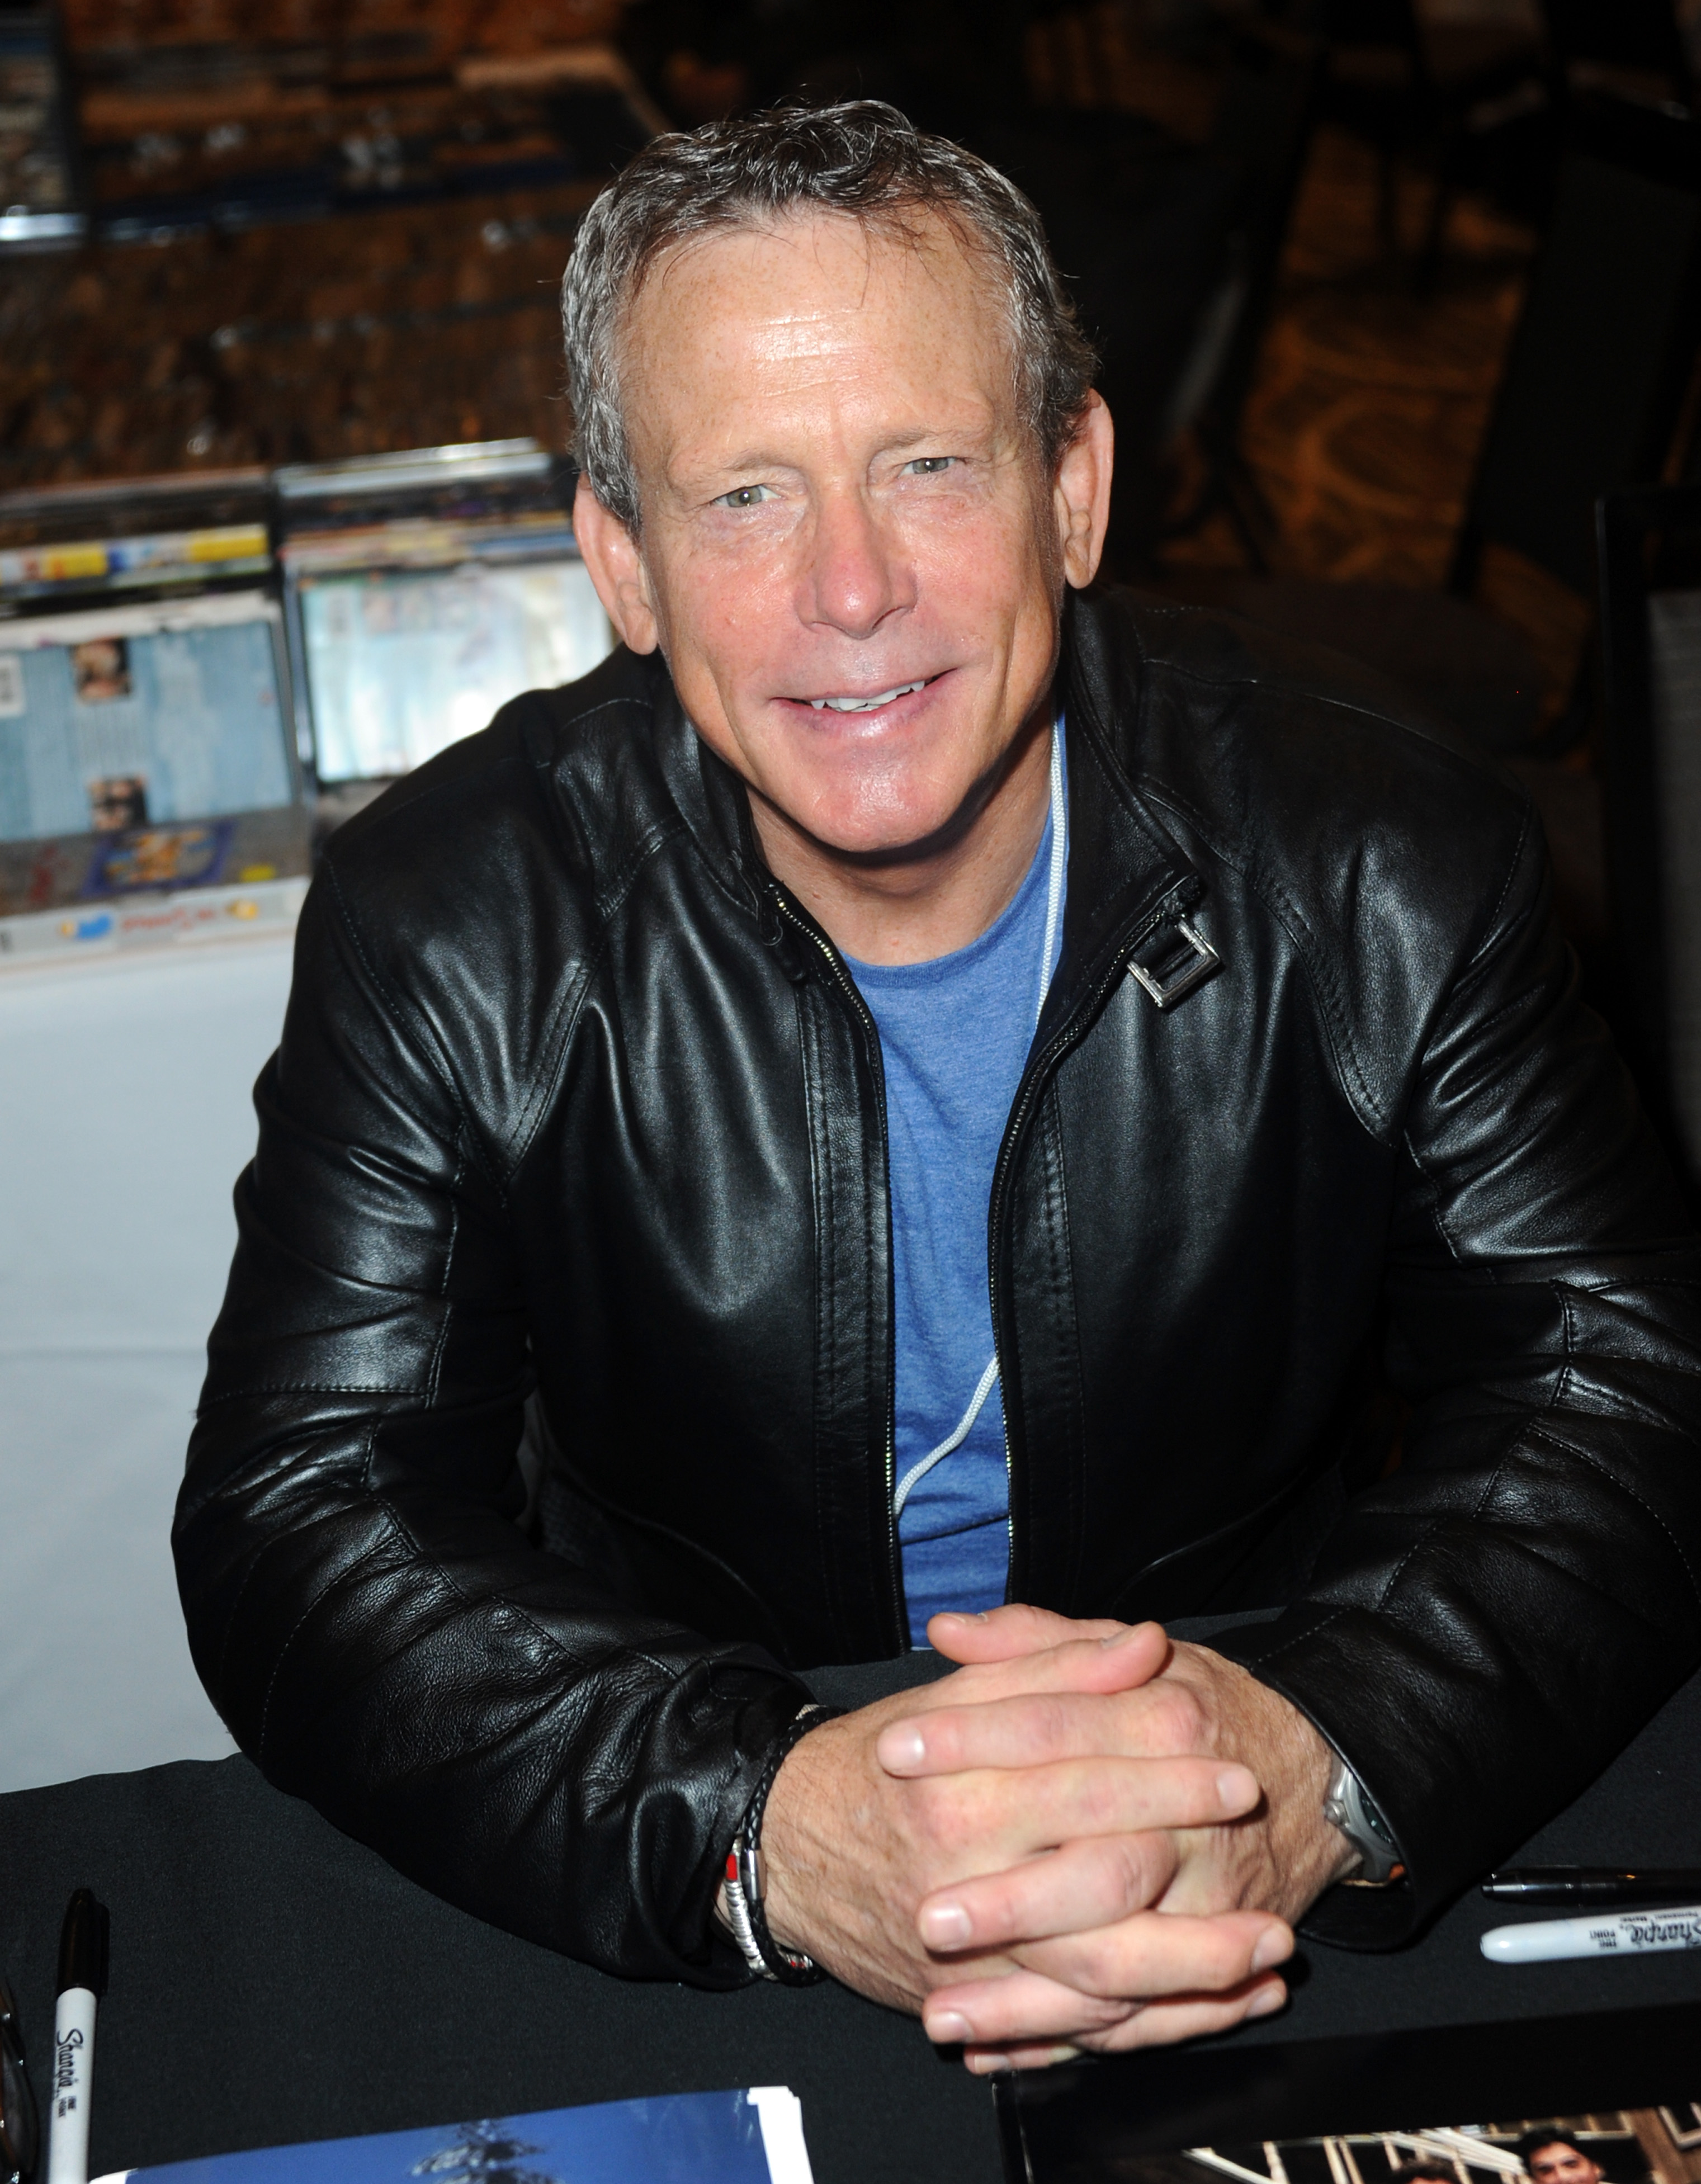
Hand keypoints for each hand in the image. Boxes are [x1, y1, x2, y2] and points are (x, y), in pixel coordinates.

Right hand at [757, 1617, 1298, 2062]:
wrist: (786, 1849)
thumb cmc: (882, 1763)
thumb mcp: (955, 1698)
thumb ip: (1051, 1666)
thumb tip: (1144, 1643)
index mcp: (961, 1787)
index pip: (1085, 1778)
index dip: (1168, 1773)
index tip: (1236, 1767)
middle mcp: (965, 1874)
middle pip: (1104, 1880)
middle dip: (1197, 1873)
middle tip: (1266, 1866)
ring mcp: (968, 1952)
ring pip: (1099, 1973)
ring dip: (1196, 1969)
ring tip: (1272, 1952)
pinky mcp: (969, 2003)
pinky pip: (1072, 2026)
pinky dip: (1151, 2023)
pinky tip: (1217, 2006)